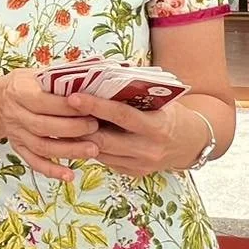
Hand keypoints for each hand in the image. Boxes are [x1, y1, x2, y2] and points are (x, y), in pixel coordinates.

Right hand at [0, 69, 100, 181]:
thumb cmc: (26, 84)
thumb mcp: (37, 73)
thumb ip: (60, 75)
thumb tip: (93, 71)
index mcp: (20, 91)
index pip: (43, 101)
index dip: (66, 106)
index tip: (89, 107)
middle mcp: (15, 114)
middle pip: (43, 126)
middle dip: (72, 128)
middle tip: (95, 127)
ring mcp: (16, 134)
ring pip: (41, 146)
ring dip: (67, 151)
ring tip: (92, 150)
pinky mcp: (19, 148)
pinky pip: (34, 162)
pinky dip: (51, 170)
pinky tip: (69, 176)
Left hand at [66, 94, 210, 176]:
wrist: (191, 143)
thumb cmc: (170, 113)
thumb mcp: (160, 100)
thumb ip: (135, 92)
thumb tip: (100, 74)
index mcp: (157, 126)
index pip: (121, 116)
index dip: (96, 106)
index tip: (73, 97)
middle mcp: (149, 149)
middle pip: (105, 140)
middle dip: (79, 126)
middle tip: (57, 112)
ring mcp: (141, 165)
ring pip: (101, 153)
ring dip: (80, 139)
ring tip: (62, 122)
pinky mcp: (134, 174)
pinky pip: (106, 161)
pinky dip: (91, 148)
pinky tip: (78, 136)